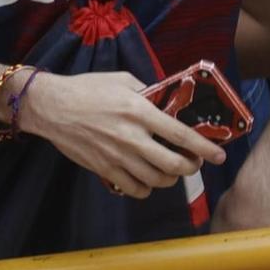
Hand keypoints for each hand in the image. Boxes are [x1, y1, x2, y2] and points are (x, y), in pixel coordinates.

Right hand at [17, 70, 225, 197]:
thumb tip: (168, 103)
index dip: (204, 148)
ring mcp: (117, 156)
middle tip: (192, 163)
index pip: (180, 134)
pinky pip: (135, 189)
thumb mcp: (121, 80)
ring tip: (169, 170)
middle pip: (173, 165)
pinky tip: (145, 178)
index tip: (219, 156)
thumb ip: (148, 91)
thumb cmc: (86, 89)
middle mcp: (131, 137)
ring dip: (169, 179)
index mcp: (138, 111)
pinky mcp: (104, 169)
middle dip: (190, 168)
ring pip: (156, 181)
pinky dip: (146, 188)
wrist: (51, 107)